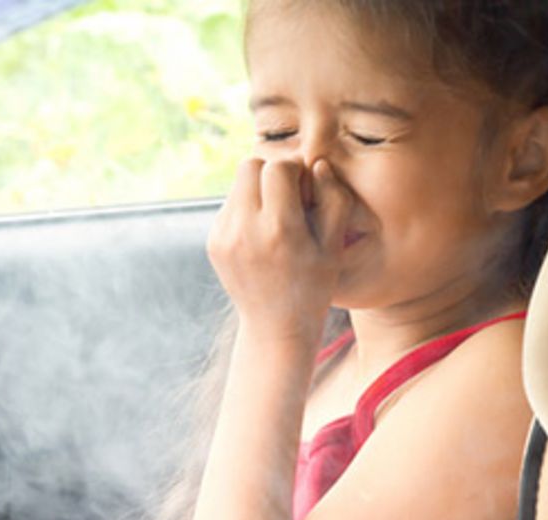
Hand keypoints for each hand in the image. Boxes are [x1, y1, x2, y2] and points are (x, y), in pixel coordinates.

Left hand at [207, 158, 352, 343]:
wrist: (275, 326)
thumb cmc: (314, 284)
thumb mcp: (334, 245)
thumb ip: (333, 199)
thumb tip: (317, 164)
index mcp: (279, 229)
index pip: (277, 168)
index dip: (296, 172)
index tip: (306, 192)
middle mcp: (244, 230)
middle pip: (250, 165)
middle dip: (272, 173)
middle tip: (290, 198)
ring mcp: (223, 237)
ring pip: (237, 184)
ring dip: (258, 190)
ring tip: (277, 219)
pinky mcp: (213, 242)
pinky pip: (229, 205)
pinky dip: (246, 210)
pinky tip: (262, 235)